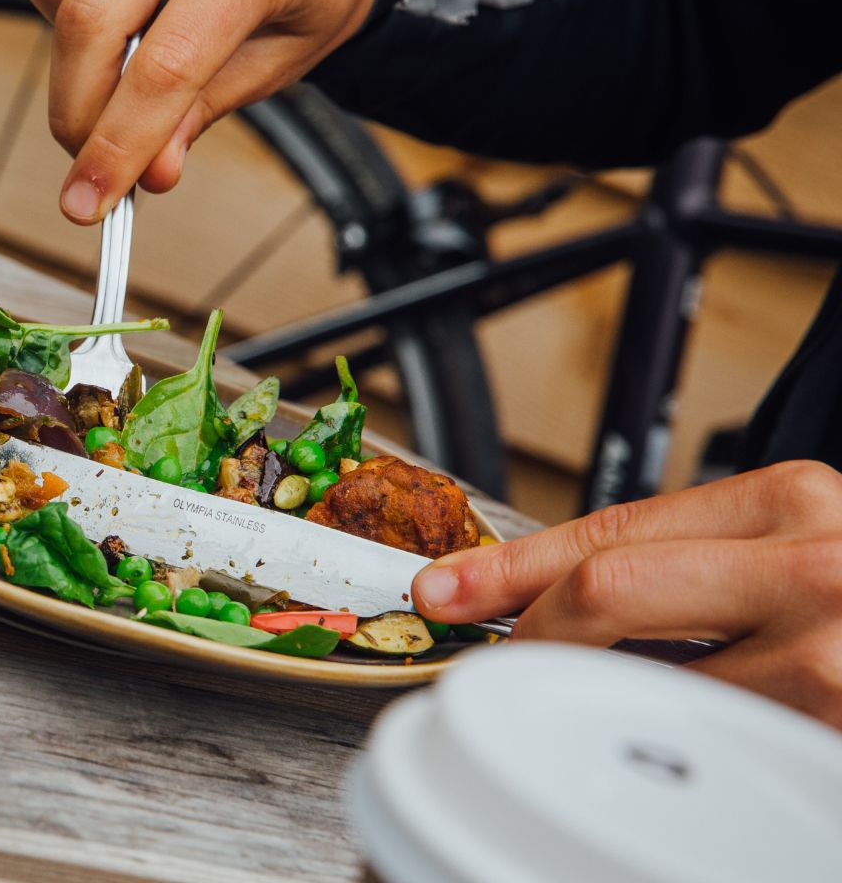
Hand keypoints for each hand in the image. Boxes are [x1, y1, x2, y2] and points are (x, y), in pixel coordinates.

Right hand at [0, 0, 380, 223]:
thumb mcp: (273, 68)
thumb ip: (197, 116)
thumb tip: (143, 173)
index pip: (164, 65)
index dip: (116, 145)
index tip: (87, 203)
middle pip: (86, 20)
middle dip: (77, 108)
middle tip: (90, 150)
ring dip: (56, 26)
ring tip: (109, 35)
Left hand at [414, 461, 841, 728]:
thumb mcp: (799, 548)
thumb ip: (698, 561)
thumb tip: (558, 596)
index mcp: (792, 502)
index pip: (610, 529)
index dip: (510, 565)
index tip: (442, 588)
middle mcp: (813, 566)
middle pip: (609, 593)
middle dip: (527, 630)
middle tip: (487, 658)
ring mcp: (830, 657)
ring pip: (653, 679)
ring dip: (611, 697)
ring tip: (615, 702)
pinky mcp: (833, 734)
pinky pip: (712, 741)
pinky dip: (679, 741)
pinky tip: (685, 736)